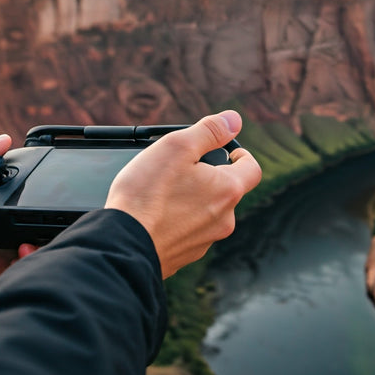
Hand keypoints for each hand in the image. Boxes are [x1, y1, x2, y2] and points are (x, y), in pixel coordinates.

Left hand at [0, 136, 35, 298]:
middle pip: (21, 211)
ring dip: (38, 234)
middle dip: (37, 210)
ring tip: (42, 230)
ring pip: (26, 236)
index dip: (26, 183)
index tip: (42, 179)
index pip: (9, 187)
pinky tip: (26, 247)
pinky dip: (28, 255)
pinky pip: (19, 261)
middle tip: (47, 207)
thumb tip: (5, 138)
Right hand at [105, 111, 261, 277]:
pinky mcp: (186, 254)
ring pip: (207, 211)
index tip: (226, 150)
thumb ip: (210, 130)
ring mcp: (205, 240)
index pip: (252, 169)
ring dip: (193, 199)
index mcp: (228, 190)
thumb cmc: (147, 195)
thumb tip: (234, 120)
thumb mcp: (177, 146)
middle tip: (182, 168)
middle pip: (227, 190)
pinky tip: (156, 214)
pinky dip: (178, 220)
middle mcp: (224, 219)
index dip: (241, 154)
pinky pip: (189, 230)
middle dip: (210, 176)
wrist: (122, 245)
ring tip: (163, 192)